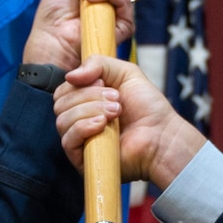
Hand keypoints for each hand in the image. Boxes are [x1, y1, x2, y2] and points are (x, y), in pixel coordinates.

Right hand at [54, 55, 206, 187]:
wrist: (162, 135)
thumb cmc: (148, 107)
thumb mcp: (125, 72)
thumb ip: (97, 63)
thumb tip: (70, 76)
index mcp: (85, 102)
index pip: (63, 90)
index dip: (79, 83)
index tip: (104, 82)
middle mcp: (79, 120)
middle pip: (60, 103)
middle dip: (88, 96)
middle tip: (116, 99)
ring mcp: (80, 140)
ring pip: (62, 120)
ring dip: (90, 110)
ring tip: (116, 112)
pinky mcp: (82, 159)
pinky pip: (67, 140)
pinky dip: (83, 127)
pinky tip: (102, 125)